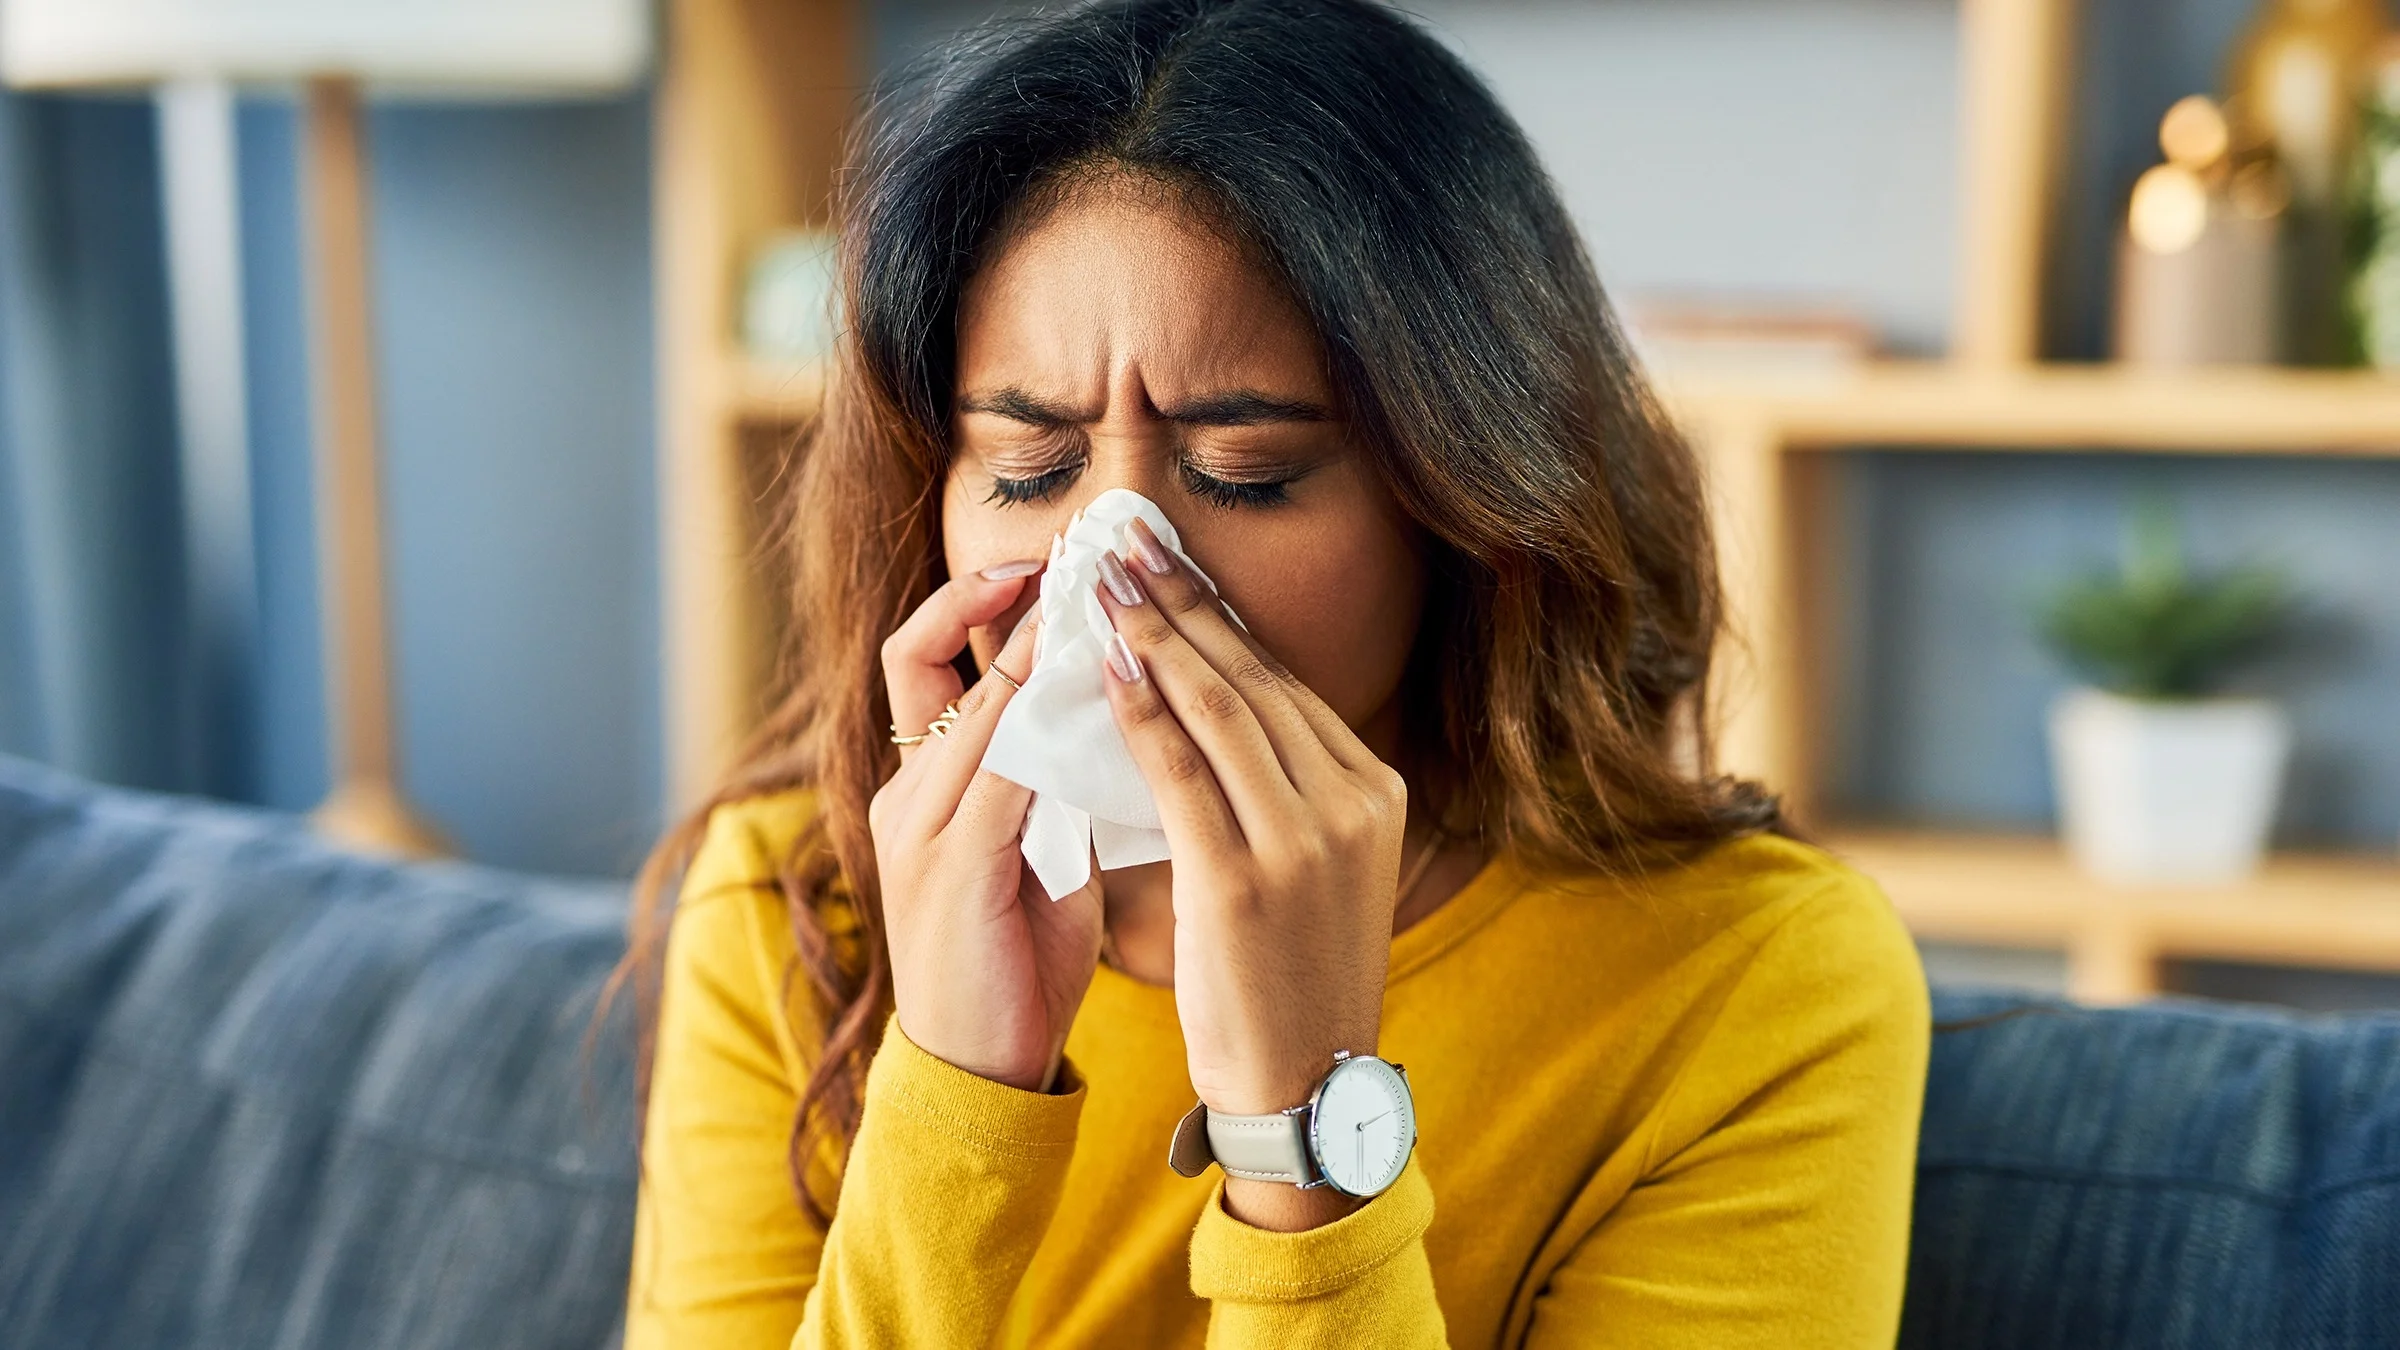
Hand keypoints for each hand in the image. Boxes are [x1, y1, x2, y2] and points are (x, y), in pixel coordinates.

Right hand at [871, 565, 1103, 1091]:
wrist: (981, 1072)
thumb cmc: (1016, 966)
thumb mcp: (1037, 856)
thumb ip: (1054, 788)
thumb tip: (1116, 721)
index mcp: (918, 788)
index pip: (928, 660)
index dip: (978, 602)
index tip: (1049, 563)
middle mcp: (903, 794)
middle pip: (925, 654)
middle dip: (994, 593)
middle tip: (1068, 551)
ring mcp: (917, 825)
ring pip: (970, 701)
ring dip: (1033, 643)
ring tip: (1093, 598)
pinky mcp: (950, 862)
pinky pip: (999, 766)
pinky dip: (1046, 718)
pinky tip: (1097, 690)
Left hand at [1093, 520, 1408, 1153]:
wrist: (1305, 1087)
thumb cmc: (1294, 975)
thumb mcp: (1318, 868)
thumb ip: (1287, 789)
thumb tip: (1224, 707)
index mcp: (1373, 791)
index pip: (1282, 681)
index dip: (1217, 612)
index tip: (1167, 558)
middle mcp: (1350, 801)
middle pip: (1251, 675)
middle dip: (1180, 599)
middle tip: (1124, 538)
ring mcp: (1303, 839)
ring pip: (1217, 706)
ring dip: (1151, 632)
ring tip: (1101, 578)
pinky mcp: (1245, 878)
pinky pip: (1181, 770)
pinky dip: (1139, 710)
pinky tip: (1102, 665)